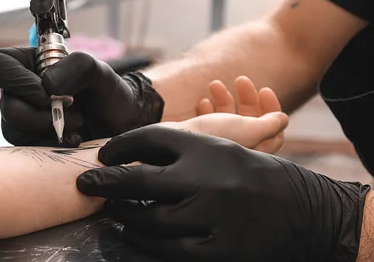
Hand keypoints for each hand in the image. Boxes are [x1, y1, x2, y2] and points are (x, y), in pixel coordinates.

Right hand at [0, 48, 163, 145]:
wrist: (124, 125)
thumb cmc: (110, 93)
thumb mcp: (99, 70)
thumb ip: (77, 66)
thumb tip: (47, 87)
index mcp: (28, 65)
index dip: (16, 80)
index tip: (47, 91)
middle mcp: (19, 92)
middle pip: (7, 106)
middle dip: (43, 114)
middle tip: (74, 110)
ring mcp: (22, 120)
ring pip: (13, 130)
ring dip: (51, 129)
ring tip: (78, 125)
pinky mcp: (30, 144)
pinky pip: (26, 150)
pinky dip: (53, 146)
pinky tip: (73, 140)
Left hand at [77, 127, 369, 261]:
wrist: (302, 210)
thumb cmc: (250, 176)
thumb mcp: (218, 148)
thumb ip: (178, 148)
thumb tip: (129, 157)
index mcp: (205, 145)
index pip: (147, 139)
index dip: (118, 147)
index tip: (102, 156)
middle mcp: (207, 178)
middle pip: (140, 180)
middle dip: (105, 183)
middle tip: (86, 185)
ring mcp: (214, 215)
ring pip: (151, 220)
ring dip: (125, 218)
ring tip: (113, 213)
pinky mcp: (222, 249)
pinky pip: (171, 251)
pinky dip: (147, 245)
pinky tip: (136, 237)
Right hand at [194, 76, 284, 153]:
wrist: (169, 143)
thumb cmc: (211, 138)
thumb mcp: (248, 129)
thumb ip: (270, 124)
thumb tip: (283, 119)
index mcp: (252, 153)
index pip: (274, 132)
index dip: (272, 109)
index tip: (264, 90)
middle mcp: (236, 152)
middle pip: (251, 123)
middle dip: (248, 99)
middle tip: (241, 80)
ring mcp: (217, 147)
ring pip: (229, 119)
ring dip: (226, 99)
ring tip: (215, 84)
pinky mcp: (199, 141)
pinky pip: (210, 123)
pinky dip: (210, 109)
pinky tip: (203, 101)